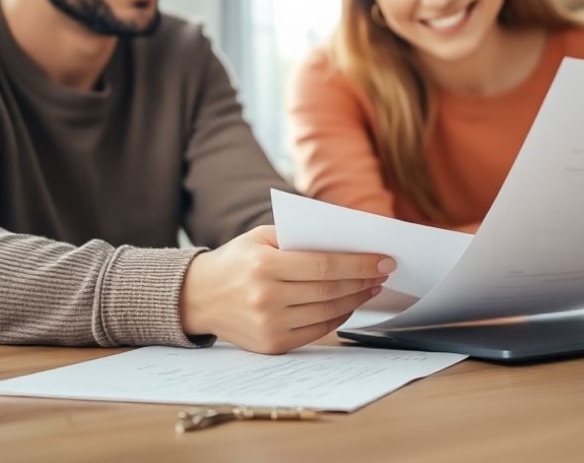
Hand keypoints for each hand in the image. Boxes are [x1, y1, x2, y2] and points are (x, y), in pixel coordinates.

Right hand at [179, 225, 392, 353]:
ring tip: (370, 287)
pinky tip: (348, 304)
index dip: (359, 264)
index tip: (385, 260)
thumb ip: (301, 239)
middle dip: (362, 281)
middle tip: (383, 273)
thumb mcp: (261, 238)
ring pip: (327, 313)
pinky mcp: (272, 345)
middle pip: (330, 290)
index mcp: (264, 266)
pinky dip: (337, 318)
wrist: (199, 296)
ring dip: (355, 300)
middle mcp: (266, 298)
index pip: (325, 266)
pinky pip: (317, 331)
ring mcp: (269, 325)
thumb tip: (350, 245)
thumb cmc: (238, 260)